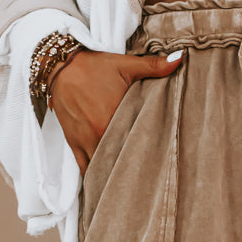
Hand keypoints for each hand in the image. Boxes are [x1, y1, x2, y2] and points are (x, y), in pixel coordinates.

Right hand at [49, 48, 184, 174]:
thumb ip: (154, 66)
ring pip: (102, 167)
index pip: (136, 145)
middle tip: (147, 177)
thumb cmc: (94, 65)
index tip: (158, 163)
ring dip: (113, 173)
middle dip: (132, 168)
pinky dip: (95, 175)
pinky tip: (105, 184)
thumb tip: (181, 58)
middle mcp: (98, 133)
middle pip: (119, 160)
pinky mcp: (74, 143)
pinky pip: (85, 167)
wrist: (60, 66)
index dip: (147, 155)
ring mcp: (85, 141)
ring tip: (128, 182)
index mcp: (114, 117)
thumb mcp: (125, 64)